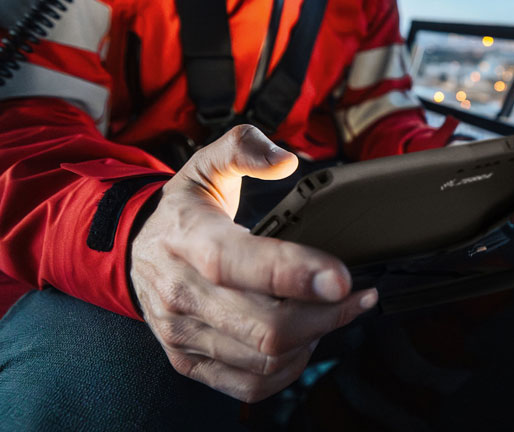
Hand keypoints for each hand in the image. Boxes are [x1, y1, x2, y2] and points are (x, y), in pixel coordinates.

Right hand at [130, 125, 377, 402]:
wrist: (137, 253)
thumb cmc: (183, 213)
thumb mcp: (206, 166)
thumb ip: (243, 149)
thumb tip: (284, 161)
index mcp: (187, 239)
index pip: (237, 263)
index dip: (294, 274)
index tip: (342, 278)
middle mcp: (180, 293)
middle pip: (264, 326)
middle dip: (325, 316)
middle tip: (355, 296)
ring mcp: (182, 333)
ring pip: (264, 358)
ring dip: (314, 339)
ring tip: (332, 313)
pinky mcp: (188, 361)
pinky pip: (249, 384)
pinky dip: (288, 369)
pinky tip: (303, 342)